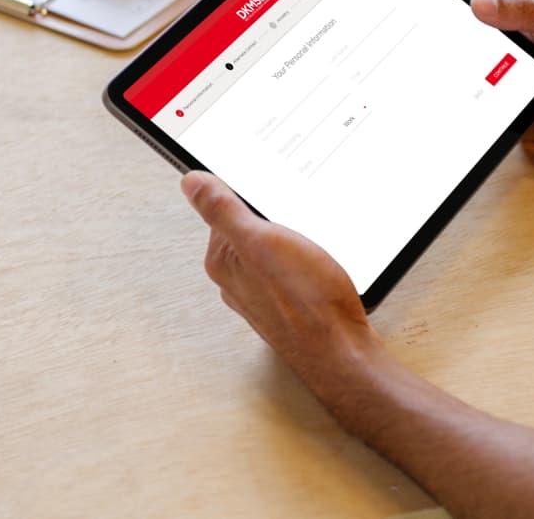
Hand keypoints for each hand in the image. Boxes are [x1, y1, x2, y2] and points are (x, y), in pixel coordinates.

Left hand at [182, 171, 379, 382]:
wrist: (341, 350)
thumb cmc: (305, 302)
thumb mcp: (262, 241)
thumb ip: (224, 210)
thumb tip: (191, 183)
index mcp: (222, 261)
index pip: (223, 209)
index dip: (249, 193)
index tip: (269, 189)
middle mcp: (237, 279)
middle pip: (249, 228)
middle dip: (273, 217)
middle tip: (297, 218)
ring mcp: (262, 292)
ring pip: (272, 248)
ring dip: (292, 238)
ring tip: (312, 243)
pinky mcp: (287, 301)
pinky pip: (289, 267)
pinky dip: (303, 258)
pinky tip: (319, 263)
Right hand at [451, 0, 533, 149]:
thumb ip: (524, 11)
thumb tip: (478, 4)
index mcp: (525, 18)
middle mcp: (519, 50)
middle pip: (471, 47)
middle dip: (461, 54)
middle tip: (460, 58)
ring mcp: (523, 84)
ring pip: (485, 93)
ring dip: (502, 100)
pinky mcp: (531, 117)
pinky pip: (515, 125)